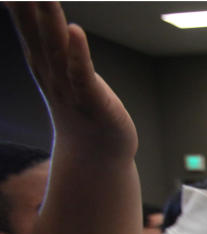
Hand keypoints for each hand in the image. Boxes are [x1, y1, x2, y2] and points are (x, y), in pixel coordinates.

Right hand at [8, 2, 135, 156]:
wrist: (96, 154)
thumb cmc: (81, 105)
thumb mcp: (59, 67)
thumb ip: (47, 37)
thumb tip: (32, 7)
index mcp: (41, 60)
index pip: (25, 20)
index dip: (18, 0)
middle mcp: (49, 71)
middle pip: (35, 29)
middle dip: (27, 2)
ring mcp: (68, 87)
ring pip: (57, 48)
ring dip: (49, 20)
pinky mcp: (91, 100)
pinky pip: (82, 74)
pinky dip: (78, 53)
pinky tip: (76, 31)